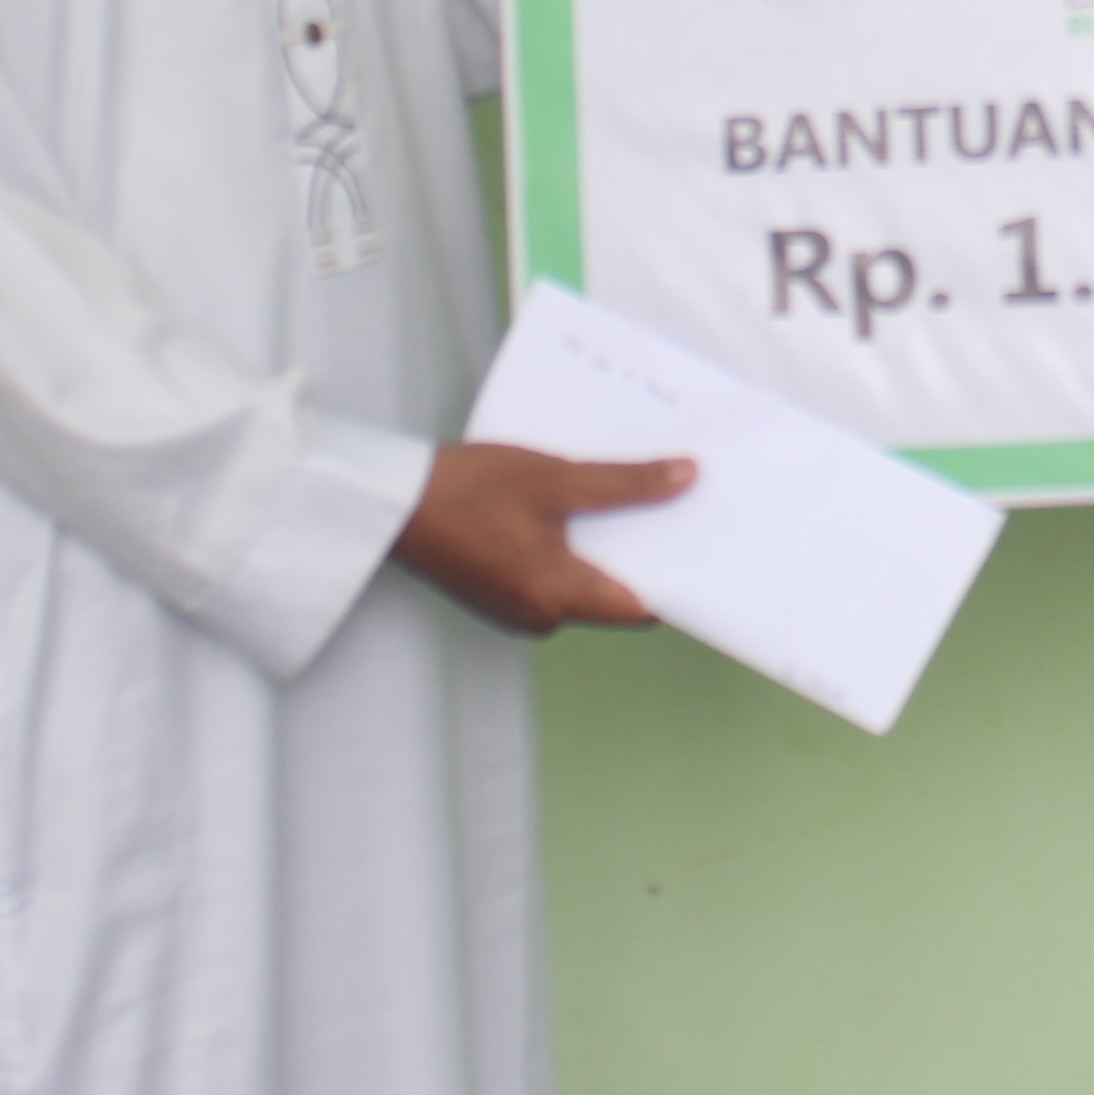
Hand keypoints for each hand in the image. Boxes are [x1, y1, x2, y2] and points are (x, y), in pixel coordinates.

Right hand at [391, 441, 691, 632]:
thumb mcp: (556, 478)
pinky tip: (572, 507)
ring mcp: (516, 608)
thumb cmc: (468, 490)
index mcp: (559, 597)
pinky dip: (567, 548)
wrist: (390, 502)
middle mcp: (541, 616)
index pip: (642, 607)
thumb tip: (687, 478)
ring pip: (581, 583)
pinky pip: (550, 576)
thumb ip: (626, 484)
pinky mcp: (497, 592)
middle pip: (613, 594)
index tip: (703, 543)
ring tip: (625, 495)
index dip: (677, 579)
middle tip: (672, 502)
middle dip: (641, 551)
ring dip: (602, 546)